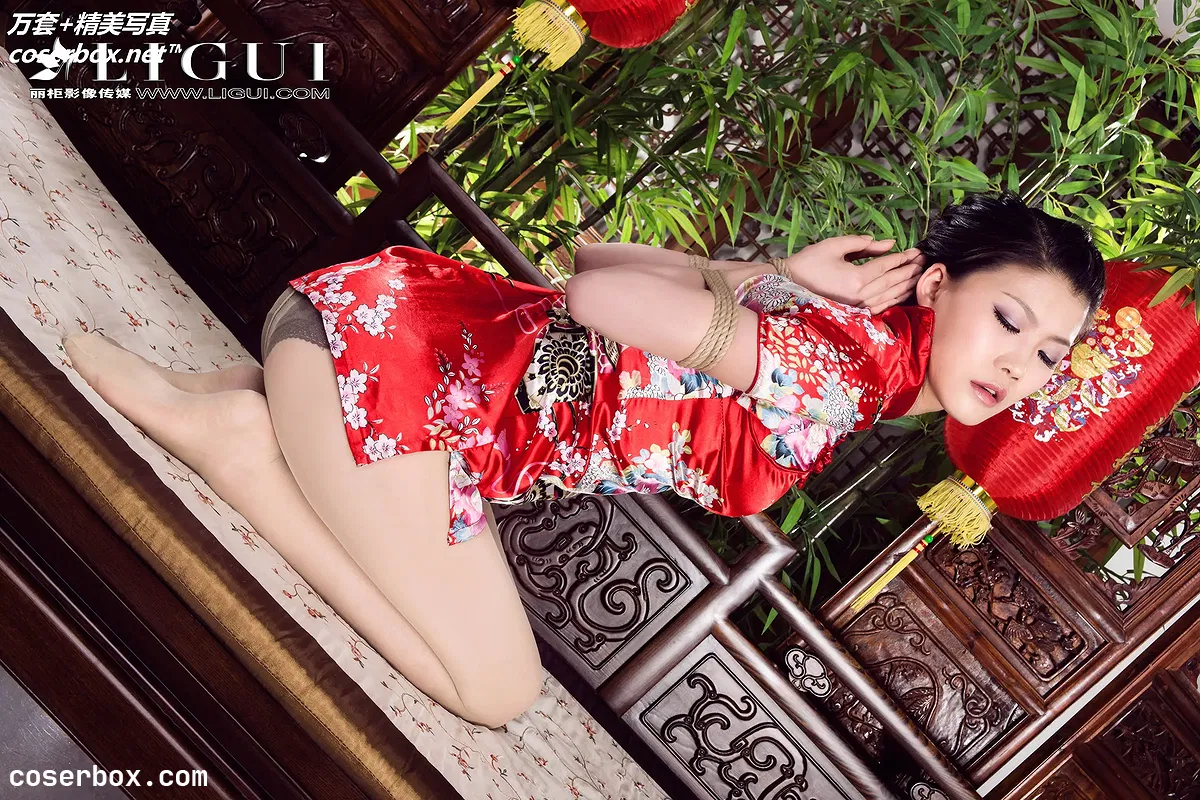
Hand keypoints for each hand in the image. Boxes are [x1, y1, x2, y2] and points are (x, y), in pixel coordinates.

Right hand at [783, 235, 925, 314]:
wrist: (789, 284)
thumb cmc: (809, 262)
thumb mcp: (834, 245)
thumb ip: (863, 243)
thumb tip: (889, 243)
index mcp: (856, 277)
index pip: (887, 266)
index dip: (904, 257)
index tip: (916, 251)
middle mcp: (860, 295)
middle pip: (893, 281)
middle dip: (910, 270)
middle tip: (924, 261)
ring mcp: (858, 307)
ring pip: (890, 296)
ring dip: (906, 285)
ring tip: (918, 275)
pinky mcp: (854, 313)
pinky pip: (881, 307)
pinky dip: (895, 299)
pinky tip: (903, 293)